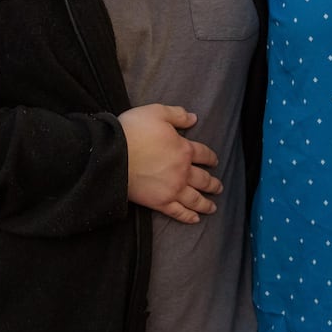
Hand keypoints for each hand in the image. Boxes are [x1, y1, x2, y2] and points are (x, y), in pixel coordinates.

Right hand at [118, 104, 220, 223]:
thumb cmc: (132, 131)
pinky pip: (178, 212)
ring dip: (206, 203)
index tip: (214, 161)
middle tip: (218, 187)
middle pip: (203, 179)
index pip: (204, 154)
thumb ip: (177, 115)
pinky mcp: (159, 202)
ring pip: (195, 199)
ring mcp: (172, 189)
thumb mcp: (156, 112)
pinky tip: (194, 219)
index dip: (211, 158)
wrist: (112, 155)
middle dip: (213, 184)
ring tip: (212, 207)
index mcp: (184, 149)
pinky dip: (188, 217)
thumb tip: (193, 118)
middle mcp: (183, 171)